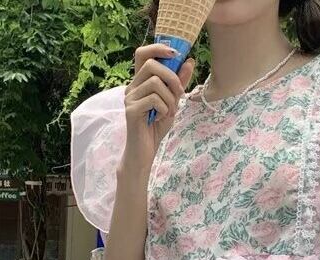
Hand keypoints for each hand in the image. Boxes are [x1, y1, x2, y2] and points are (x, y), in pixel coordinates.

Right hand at [122, 44, 195, 171]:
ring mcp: (130, 98)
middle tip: (179, 94)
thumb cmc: (156, 127)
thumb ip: (178, 83)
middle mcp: (132, 87)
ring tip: (170, 112)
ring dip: (170, 98)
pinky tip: (160, 118)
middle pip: (151, 64)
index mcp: (140, 82)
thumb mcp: (172, 102)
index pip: (142, 53)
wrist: (144, 152)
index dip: (158, 48)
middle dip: (171, 77)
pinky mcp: (131, 110)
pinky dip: (164, 108)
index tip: (175, 53)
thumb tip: (189, 61)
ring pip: (155, 83)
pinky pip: (154, 99)